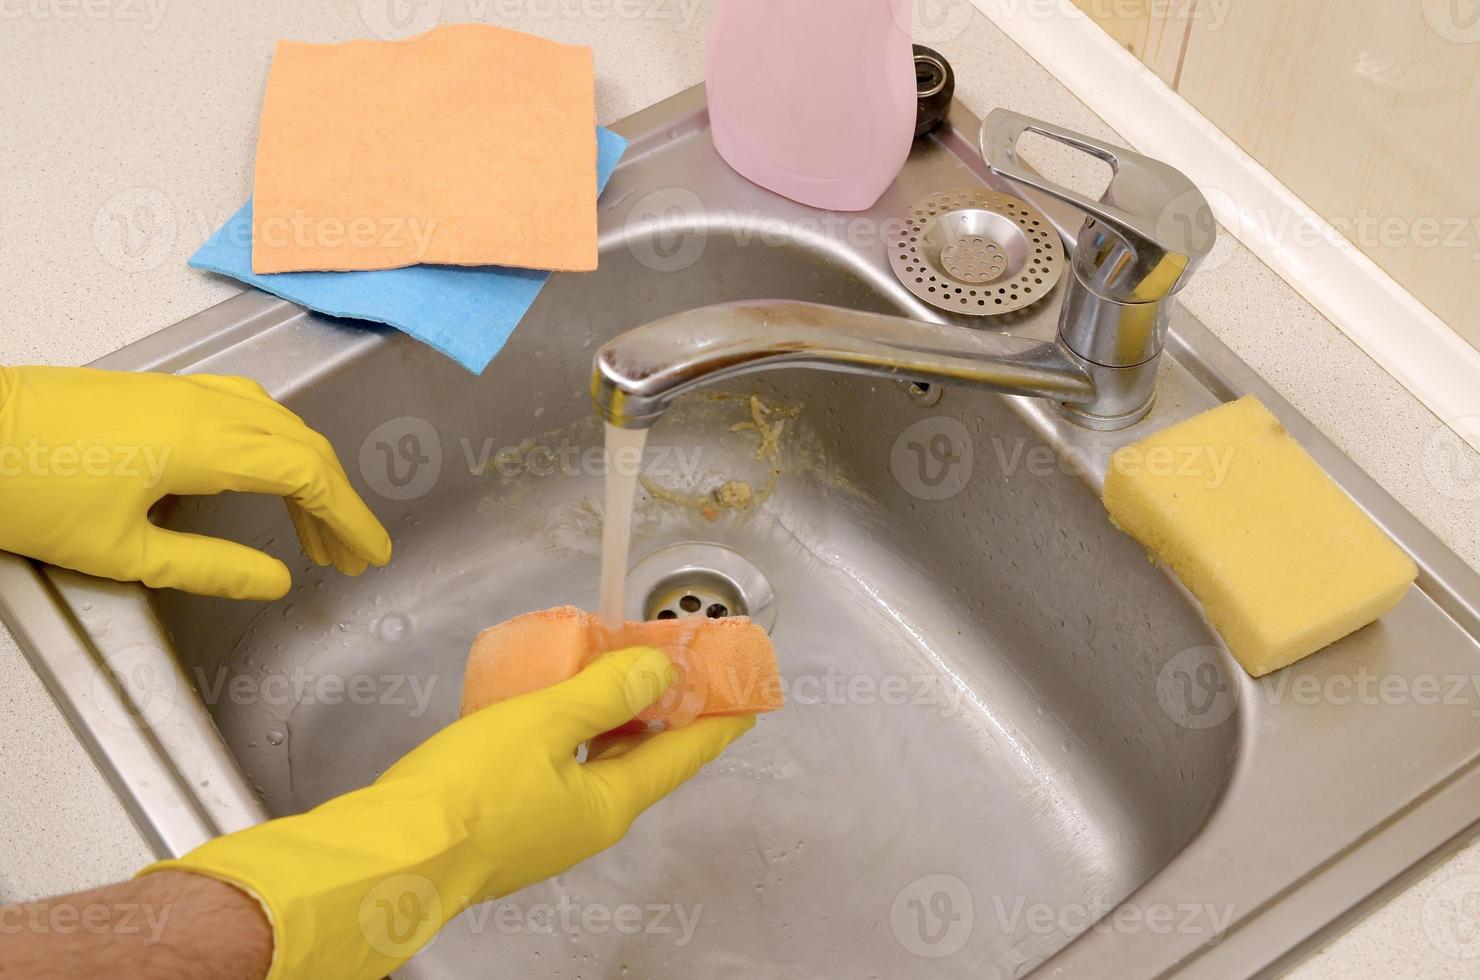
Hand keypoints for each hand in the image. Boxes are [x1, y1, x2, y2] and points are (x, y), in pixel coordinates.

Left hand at [0, 365, 390, 598]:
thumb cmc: (30, 493)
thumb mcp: (124, 552)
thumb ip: (209, 566)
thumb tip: (274, 582)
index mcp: (207, 444)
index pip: (309, 476)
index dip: (349, 518)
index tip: (369, 553)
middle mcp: (205, 405)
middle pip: (303, 446)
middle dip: (336, 502)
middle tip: (347, 553)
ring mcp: (182, 390)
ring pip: (277, 422)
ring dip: (308, 471)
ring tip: (310, 526)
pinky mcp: (159, 389)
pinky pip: (246, 407)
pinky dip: (275, 444)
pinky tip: (262, 474)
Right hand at [142, 647, 754, 979]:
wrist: (389, 852)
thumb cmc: (467, 792)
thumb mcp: (544, 723)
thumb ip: (603, 692)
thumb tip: (659, 670)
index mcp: (608, 804)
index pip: (681, 756)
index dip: (715, 722)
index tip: (745, 700)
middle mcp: (585, 823)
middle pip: (643, 760)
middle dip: (664, 715)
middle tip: (679, 673)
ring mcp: (546, 829)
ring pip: (598, 764)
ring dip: (616, 722)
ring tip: (618, 675)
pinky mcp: (507, 825)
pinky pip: (560, 772)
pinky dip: (572, 736)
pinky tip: (552, 708)